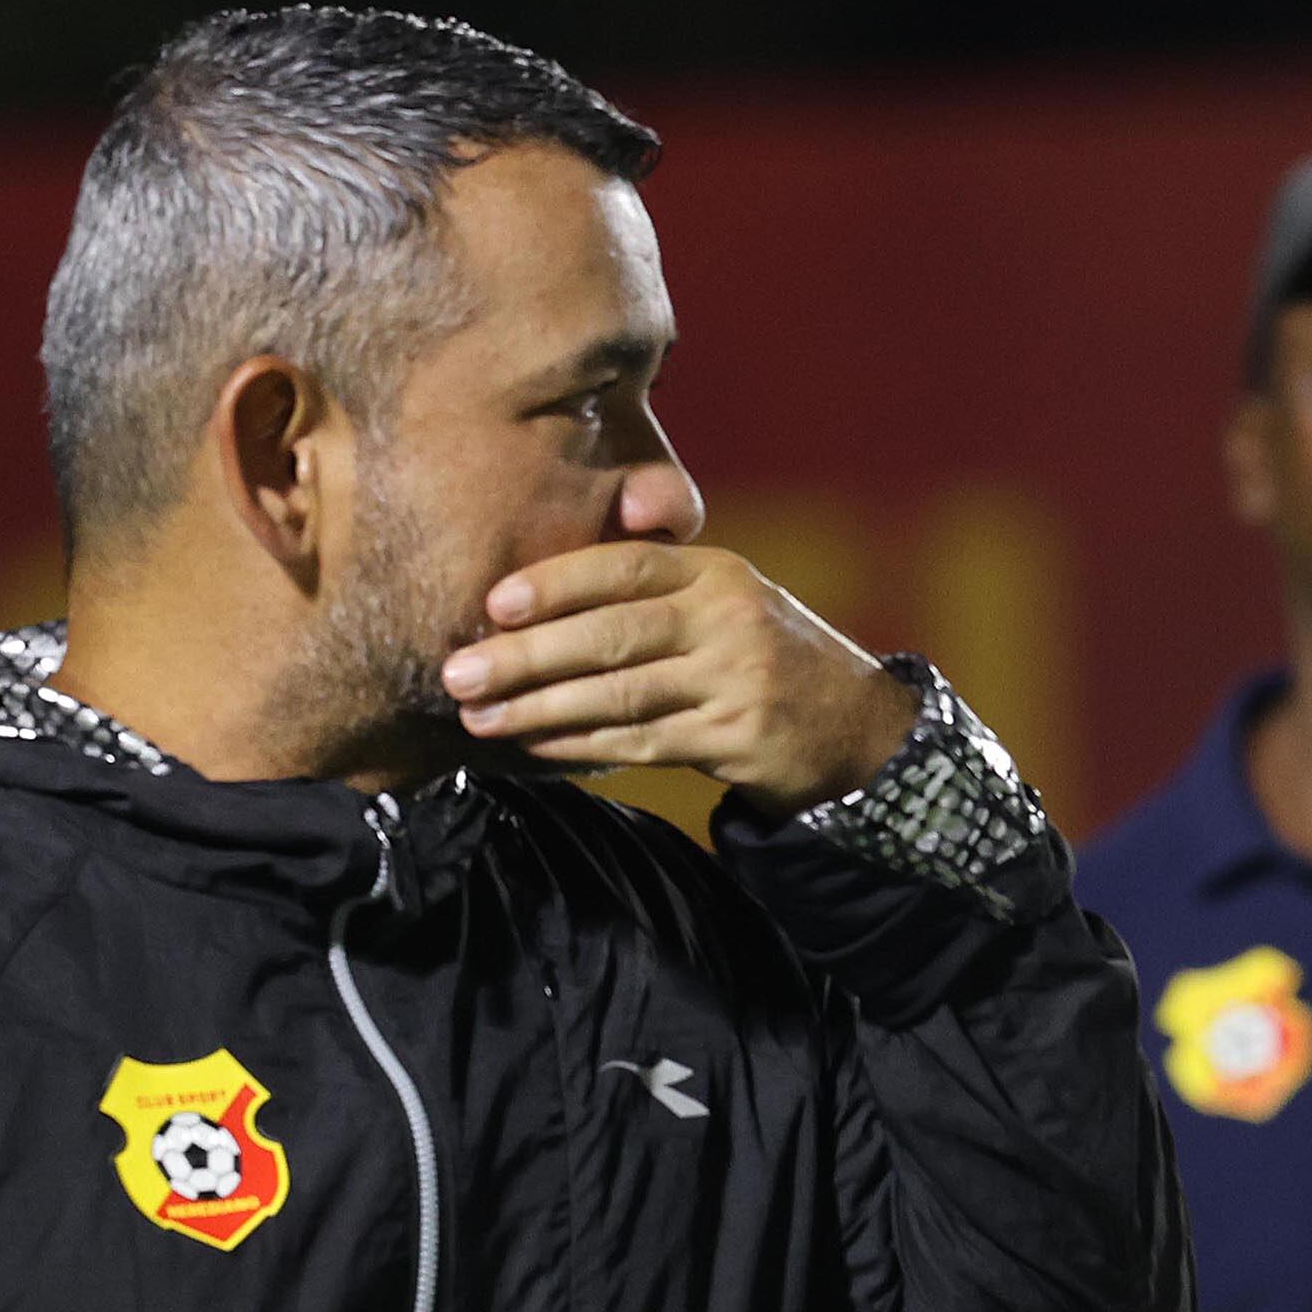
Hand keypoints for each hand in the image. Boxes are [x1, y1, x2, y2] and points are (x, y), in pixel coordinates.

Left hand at [441, 542, 921, 807]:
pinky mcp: (737, 737)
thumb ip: (651, 589)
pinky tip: (535, 745)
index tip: (492, 603)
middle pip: (612, 634)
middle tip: (458, 672)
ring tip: (478, 717)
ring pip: (619, 694)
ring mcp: (736, 680)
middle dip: (525, 655)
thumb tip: (526, 602)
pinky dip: (580, 745)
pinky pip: (641, 742)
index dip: (556, 582)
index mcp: (716, 572)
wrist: (853, 724)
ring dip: (539, 709)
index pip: (625, 566)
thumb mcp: (723, 600)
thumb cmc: (759, 656)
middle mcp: (729, 619)